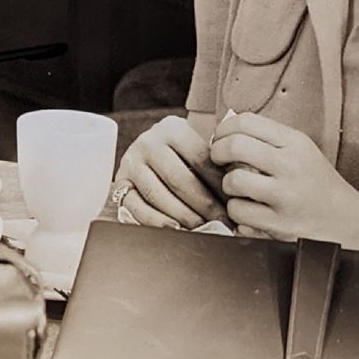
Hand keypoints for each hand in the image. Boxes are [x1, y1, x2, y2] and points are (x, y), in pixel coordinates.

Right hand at [116, 115, 226, 229]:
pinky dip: (157, 221)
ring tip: (203, 229)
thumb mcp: (199, 149)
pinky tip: (175, 230)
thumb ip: (216, 165)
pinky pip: (137, 207)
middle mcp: (148, 142)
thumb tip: (239, 194)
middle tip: (222, 223)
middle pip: (180, 180)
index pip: (200, 160)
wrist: (151, 152)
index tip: (234, 206)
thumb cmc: (185, 155)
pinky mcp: (119, 183)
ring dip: (184, 217)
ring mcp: (131, 162)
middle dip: (205, 206)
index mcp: (172, 128)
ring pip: (159, 195)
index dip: (219, 186)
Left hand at [209, 113, 358, 242]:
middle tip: (218, 160)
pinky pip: (239, 212)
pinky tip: (249, 209)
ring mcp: (285, 195)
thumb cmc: (320, 186)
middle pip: (234, 146)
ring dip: (229, 185)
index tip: (220, 138)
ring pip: (233, 181)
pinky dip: (237, 211)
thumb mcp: (303, 152)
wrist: (349, 223)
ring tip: (239, 188)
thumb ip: (270, 140)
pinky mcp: (279, 224)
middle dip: (217, 152)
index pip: (247, 122)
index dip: (224, 129)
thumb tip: (227, 132)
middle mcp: (291, 165)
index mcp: (296, 143)